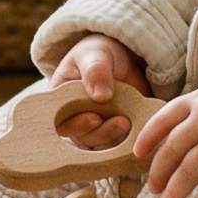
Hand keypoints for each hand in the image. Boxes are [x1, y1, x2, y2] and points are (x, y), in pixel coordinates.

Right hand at [48, 34, 148, 150]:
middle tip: (121, 122)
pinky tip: (138, 129)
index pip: (60, 121)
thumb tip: (100, 96)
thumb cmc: (99, 54)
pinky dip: (128, 139)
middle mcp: (74, 118)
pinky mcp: (114, 133)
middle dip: (101, 133)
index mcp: (59, 100)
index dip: (76, 124)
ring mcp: (94, 128)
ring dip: (115, 137)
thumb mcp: (94, 54)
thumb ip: (95, 70)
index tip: (94, 117)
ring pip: (101, 144)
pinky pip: (118, 144)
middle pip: (82, 137)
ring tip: (129, 123)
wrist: (122, 59)